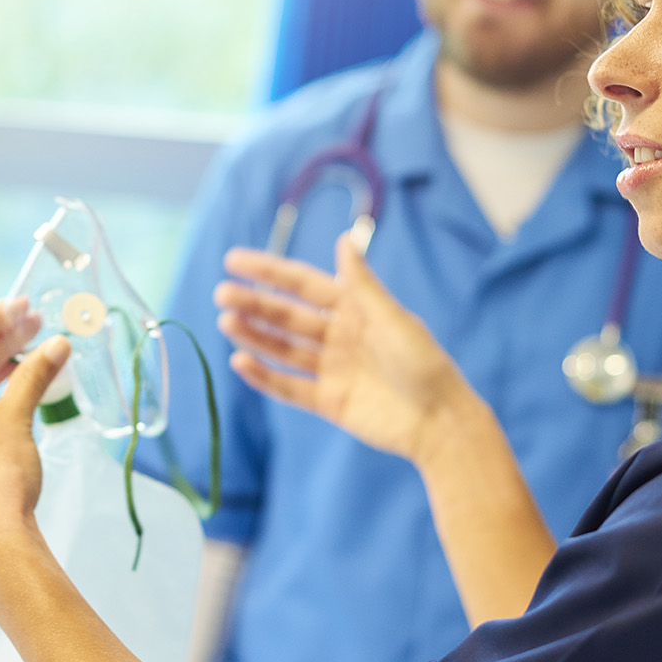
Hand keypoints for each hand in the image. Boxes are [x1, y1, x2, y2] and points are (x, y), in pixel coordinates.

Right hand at [215, 234, 471, 465]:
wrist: (438, 422)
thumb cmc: (423, 363)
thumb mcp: (391, 318)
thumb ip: (361, 284)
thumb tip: (343, 239)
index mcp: (355, 309)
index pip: (302, 284)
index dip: (268, 271)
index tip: (233, 260)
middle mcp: (339, 336)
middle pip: (287, 316)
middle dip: (254, 304)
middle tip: (222, 294)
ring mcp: (332, 369)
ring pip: (283, 349)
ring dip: (254, 335)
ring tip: (225, 322)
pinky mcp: (328, 401)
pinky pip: (288, 386)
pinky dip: (263, 375)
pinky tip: (240, 361)